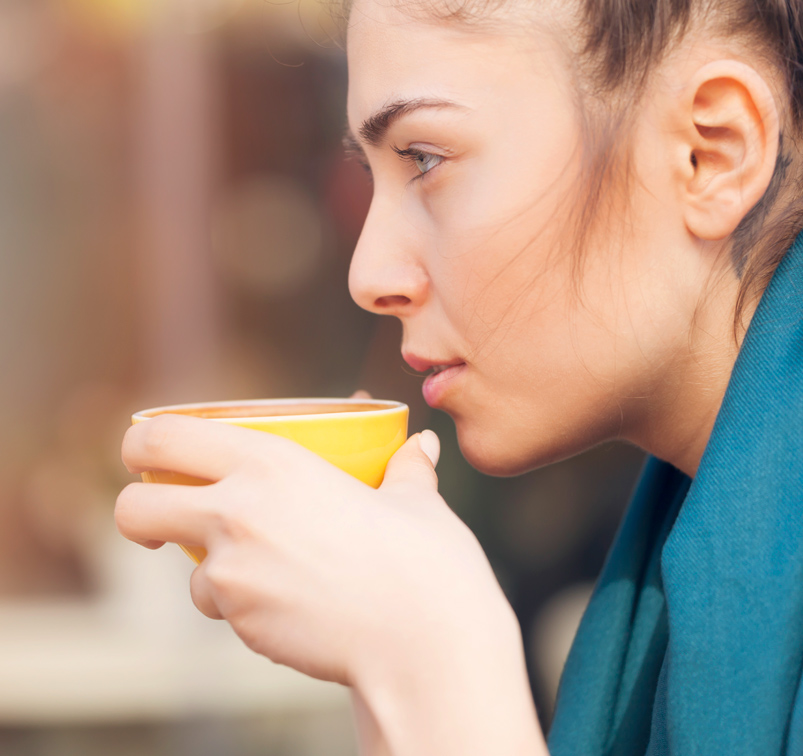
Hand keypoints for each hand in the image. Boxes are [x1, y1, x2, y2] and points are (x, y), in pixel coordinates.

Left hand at [115, 415, 510, 687]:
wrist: (425, 645)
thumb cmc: (424, 563)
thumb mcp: (414, 501)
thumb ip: (406, 468)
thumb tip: (421, 446)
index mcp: (273, 463)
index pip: (164, 437)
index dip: (143, 442)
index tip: (152, 452)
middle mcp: (237, 512)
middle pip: (135, 507)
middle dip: (139, 508)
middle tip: (165, 507)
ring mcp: (232, 573)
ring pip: (180, 567)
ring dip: (203, 563)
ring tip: (261, 562)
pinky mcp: (241, 621)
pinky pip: (220, 603)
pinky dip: (240, 600)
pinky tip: (288, 597)